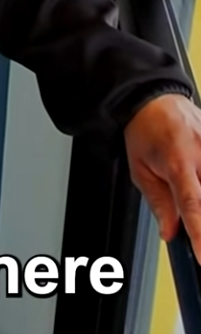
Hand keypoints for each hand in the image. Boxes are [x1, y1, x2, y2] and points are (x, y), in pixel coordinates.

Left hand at [124, 93, 200, 262]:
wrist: (155, 99)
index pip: (192, 206)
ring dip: (200, 192)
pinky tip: (194, 177)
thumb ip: (158, 203)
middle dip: (199, 215)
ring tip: (186, 179)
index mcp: (177, 163)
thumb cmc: (145, 132)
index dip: (200, 235)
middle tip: (179, 196)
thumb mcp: (139, 168)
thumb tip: (170, 233)